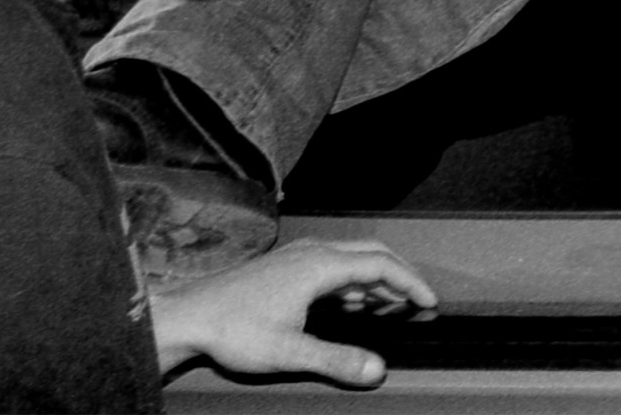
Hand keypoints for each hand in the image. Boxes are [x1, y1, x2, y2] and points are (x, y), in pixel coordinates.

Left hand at [151, 237, 437, 385]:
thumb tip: (378, 369)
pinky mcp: (288, 264)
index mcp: (320, 265)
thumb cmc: (234, 329)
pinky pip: (335, 262)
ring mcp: (299, 255)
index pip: (381, 265)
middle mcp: (313, 251)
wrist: (190, 314)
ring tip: (394, 303)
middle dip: (401, 274)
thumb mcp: (288, 351)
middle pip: (372, 252)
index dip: (411, 282)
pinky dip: (356, 279)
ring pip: (353, 256)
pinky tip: (354, 300)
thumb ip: (336, 359)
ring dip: (378, 276)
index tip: (430, 302)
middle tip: (420, 299)